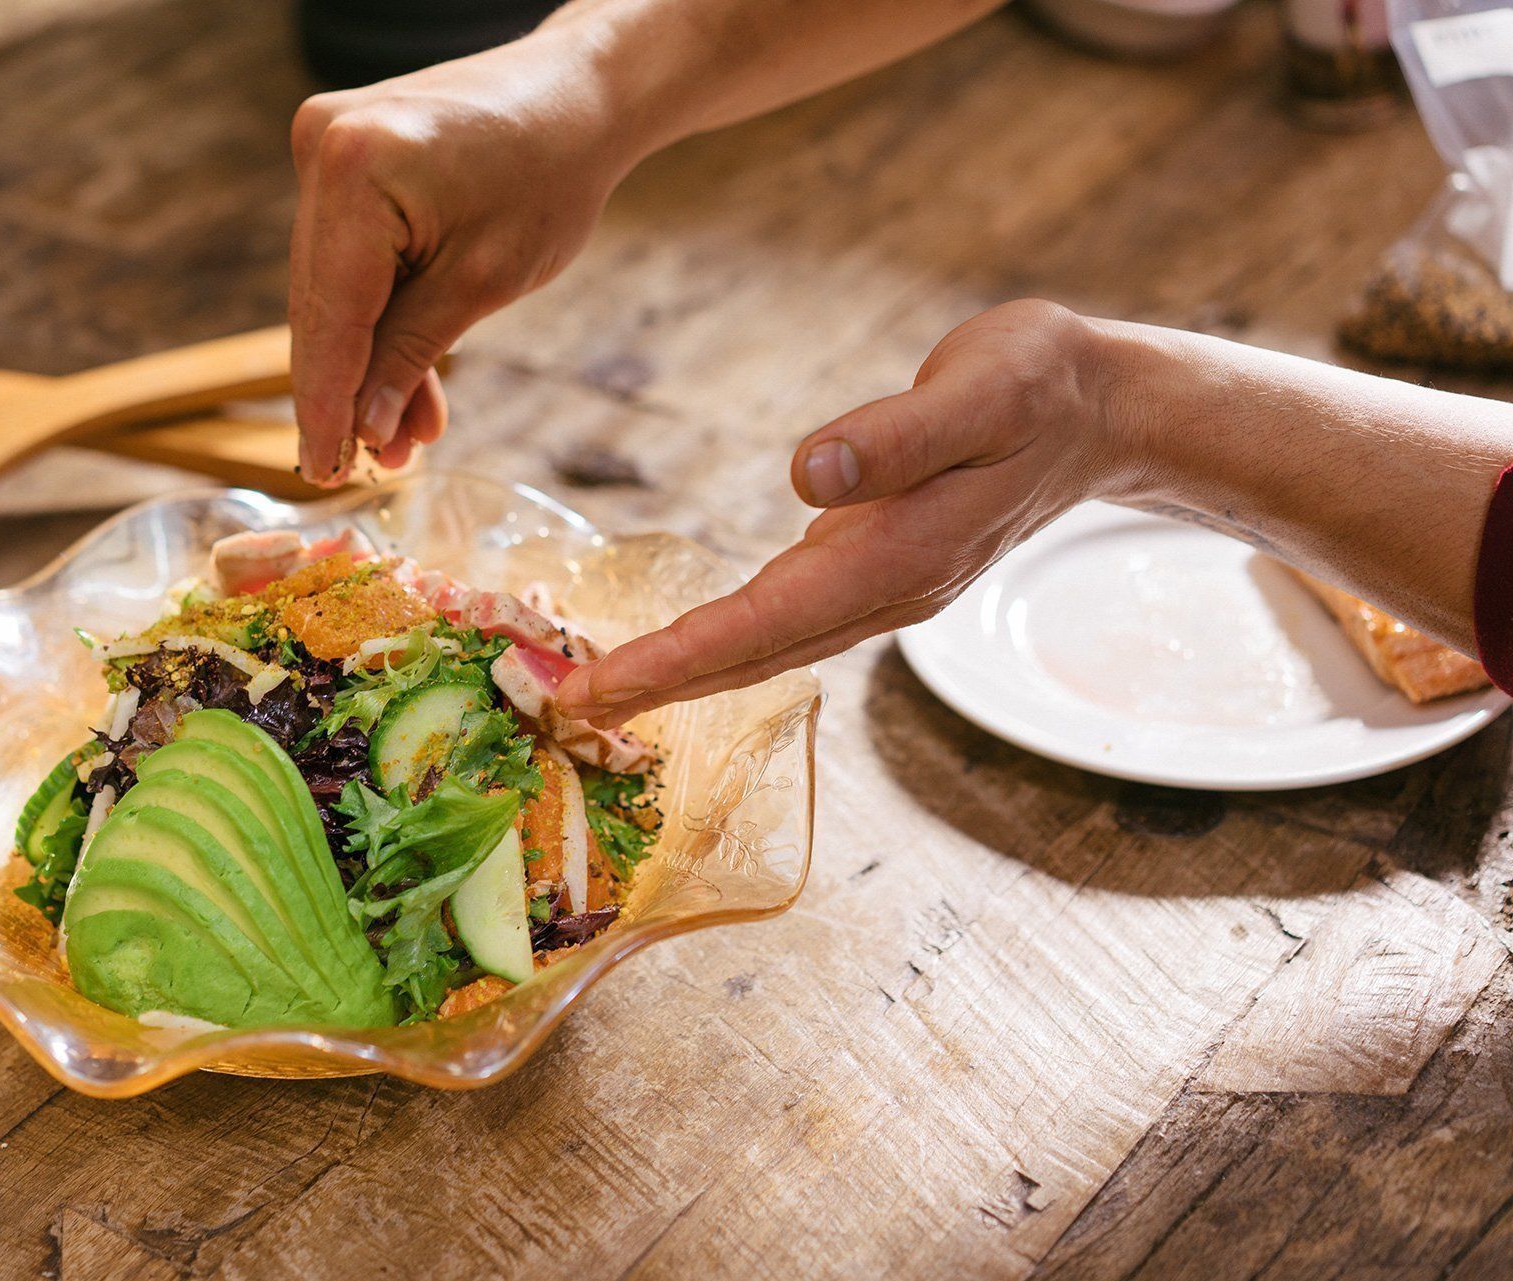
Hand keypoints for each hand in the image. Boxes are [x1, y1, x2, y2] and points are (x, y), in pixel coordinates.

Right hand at [288, 34, 637, 482]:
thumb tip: (364, 431)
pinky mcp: (341, 157)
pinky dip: (379, 315)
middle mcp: (322, 147)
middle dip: (349, 391)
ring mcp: (325, 146)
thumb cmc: (550, 176)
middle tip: (365, 469)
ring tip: (400, 441)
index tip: (321, 472)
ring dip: (367, 363)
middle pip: (321, 304)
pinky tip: (402, 388)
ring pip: (333, 287)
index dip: (325, 404)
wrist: (580, 94)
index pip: (329, 314)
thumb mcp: (483, 283)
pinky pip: (349, 257)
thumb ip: (411, 355)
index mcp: (355, 170)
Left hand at [557, 301, 1139, 722]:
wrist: (1102, 411)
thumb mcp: (981, 391)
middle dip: (663, 684)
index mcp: (899, 553)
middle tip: (569, 705)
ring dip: (690, 672)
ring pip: (771, 646)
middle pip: (757, 653)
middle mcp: (887, 589)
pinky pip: (789, 622)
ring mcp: (886, 588)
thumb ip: (898, 435)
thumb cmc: (1038, 386)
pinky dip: (729, 642)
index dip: (680, 657)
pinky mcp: (881, 568)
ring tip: (608, 686)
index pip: (767, 620)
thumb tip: (810, 473)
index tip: (603, 684)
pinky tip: (690, 646)